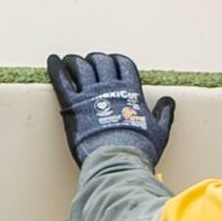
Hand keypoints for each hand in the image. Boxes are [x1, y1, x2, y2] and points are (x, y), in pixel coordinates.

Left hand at [47, 52, 176, 168]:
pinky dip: (56, 68)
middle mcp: (109, 88)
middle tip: (90, 62)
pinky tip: (53, 60)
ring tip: (71, 60)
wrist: (118, 160)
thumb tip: (168, 102)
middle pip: (101, 62)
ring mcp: (89, 95)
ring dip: (75, 61)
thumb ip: (164, 114)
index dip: (117, 61)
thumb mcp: (159, 131)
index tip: (112, 61)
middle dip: (95, 59)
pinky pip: (61, 81)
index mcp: (130, 91)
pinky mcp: (72, 106)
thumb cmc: (139, 149)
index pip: (123, 65)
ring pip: (81, 67)